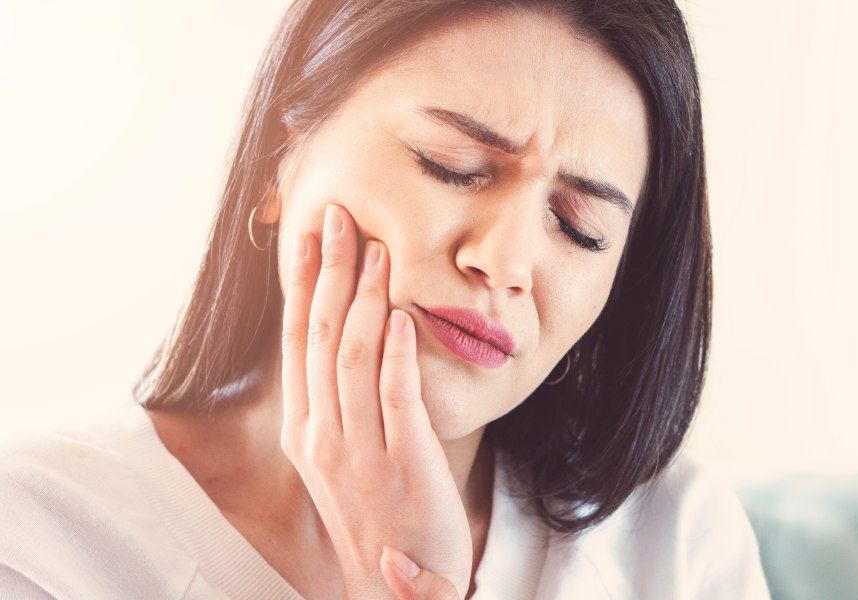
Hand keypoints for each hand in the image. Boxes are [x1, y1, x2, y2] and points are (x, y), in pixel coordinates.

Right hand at [279, 203, 472, 599]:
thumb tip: (347, 337)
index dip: (303, 285)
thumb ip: (340, 399)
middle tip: (341, 218)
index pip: (299, 341)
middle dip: (330, 273)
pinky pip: (395, 400)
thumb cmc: (373, 513)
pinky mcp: (404, 466)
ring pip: (354, 359)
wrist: (391, 589)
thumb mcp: (340, 454)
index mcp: (305, 429)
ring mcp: (359, 452)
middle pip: (322, 338)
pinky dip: (397, 355)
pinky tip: (403, 315)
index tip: (309, 236)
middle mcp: (322, 435)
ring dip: (365, 300)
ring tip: (376, 250)